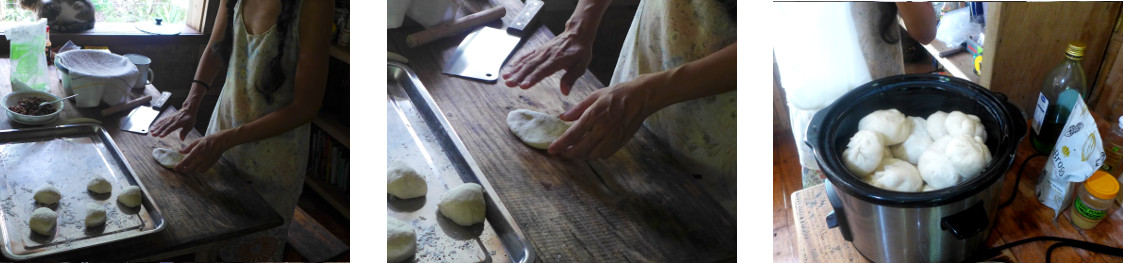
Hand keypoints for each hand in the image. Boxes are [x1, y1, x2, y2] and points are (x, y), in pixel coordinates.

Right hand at [150, 107, 197, 139]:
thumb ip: (185, 132)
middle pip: (165, 126)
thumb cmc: (190, 118)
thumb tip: (182, 139)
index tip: (161, 136)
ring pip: (162, 123)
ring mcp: (170, 118)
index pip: (171, 128)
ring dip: (156, 127)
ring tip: (151, 132)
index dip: (166, 132)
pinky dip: (157, 123)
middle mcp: (173, 120)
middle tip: (153, 135)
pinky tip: (153, 127)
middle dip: (158, 131)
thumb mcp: (190, 125)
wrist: (188, 109)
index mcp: (179, 122)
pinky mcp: (168, 117)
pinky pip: (162, 120)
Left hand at [175, 132, 231, 172]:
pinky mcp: (211, 164)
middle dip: (184, 170)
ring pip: (196, 171)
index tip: (175, 168)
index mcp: (197, 151)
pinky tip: (196, 168)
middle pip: (190, 168)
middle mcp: (201, 158)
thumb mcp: (197, 141)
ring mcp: (206, 162)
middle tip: (180, 170)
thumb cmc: (209, 140)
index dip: (180, 165)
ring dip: (191, 171)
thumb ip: (188, 148)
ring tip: (187, 169)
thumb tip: (180, 152)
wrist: (221, 142)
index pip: (186, 160)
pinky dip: (198, 171)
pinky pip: (203, 170)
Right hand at [502, 30, 592, 94]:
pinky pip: (526, 55)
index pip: (543, 70)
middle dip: (519, 76)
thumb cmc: (580, 51)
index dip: (533, 78)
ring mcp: (541, 51)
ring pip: (527, 61)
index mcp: (558, 59)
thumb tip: (565, 91)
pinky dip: (517, 62)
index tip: (523, 86)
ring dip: (515, 70)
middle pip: (531, 66)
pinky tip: (510, 68)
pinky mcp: (538, 50)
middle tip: (509, 84)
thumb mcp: (581, 65)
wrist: (577, 34)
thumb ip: (571, 78)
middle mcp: (547, 55)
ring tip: (506, 78)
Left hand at [548, 74, 665, 158]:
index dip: (560, 145)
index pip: (572, 135)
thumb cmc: (617, 94)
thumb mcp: (595, 96)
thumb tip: (562, 117)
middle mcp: (602, 129)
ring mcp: (612, 137)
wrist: (641, 98)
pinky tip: (592, 149)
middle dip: (569, 154)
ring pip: (592, 155)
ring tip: (576, 150)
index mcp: (593, 115)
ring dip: (582, 155)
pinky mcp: (621, 142)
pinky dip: (596, 154)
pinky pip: (605, 154)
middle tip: (562, 152)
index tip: (551, 150)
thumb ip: (577, 109)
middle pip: (581, 150)